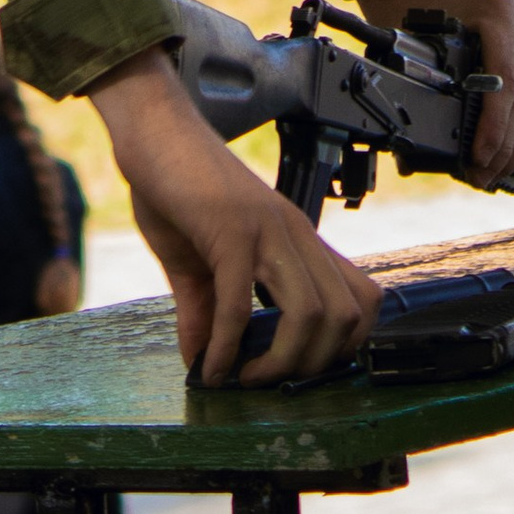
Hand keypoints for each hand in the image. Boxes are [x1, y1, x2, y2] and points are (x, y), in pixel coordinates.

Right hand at [91, 48, 380, 386]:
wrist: (151, 132)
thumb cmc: (175, 189)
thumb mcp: (194, 262)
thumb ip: (204, 312)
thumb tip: (200, 362)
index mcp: (297, 239)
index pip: (362, 297)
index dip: (347, 344)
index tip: (303, 367)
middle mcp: (294, 233)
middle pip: (344, 315)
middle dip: (314, 364)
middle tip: (271, 380)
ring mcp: (267, 230)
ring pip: (309, 312)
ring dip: (280, 362)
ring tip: (245, 377)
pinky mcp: (230, 230)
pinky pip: (239, 303)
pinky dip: (226, 346)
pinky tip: (208, 365)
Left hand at [347, 0, 513, 186]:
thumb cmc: (407, 10)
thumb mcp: (411, 49)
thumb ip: (421, 97)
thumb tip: (418, 162)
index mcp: (499, 11)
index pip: (507, 83)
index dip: (495, 129)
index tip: (479, 159)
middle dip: (504, 146)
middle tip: (483, 177)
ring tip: (494, 174)